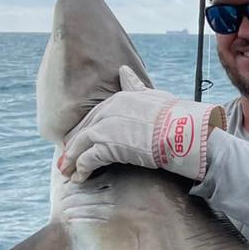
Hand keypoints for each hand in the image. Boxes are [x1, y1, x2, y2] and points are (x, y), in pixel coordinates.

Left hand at [60, 65, 225, 182]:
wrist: (183, 132)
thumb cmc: (176, 116)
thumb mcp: (154, 95)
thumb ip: (135, 86)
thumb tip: (124, 70)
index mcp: (119, 99)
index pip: (95, 116)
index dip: (85, 130)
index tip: (78, 140)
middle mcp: (108, 111)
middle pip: (83, 130)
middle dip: (73, 146)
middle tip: (66, 160)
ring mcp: (105, 129)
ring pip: (80, 145)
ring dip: (72, 161)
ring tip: (67, 173)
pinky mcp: (107, 146)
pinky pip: (87, 160)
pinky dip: (81, 170)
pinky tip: (78, 178)